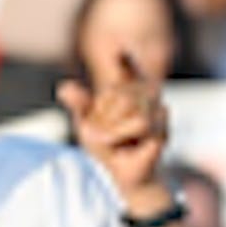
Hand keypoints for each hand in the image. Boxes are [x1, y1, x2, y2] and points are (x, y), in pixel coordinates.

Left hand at [58, 52, 171, 213]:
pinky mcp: (162, 129)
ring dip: (111, 127)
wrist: (123, 173)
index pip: (128, 69)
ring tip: (110, 141)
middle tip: (101, 134)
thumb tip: (63, 86)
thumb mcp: (86, 125)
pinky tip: (122, 146)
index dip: (126, 61)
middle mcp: (147, 97)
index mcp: (129, 91)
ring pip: (129, 105)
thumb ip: (78, 105)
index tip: (119, 53)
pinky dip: (121, 135)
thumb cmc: (107, 146)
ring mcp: (158, 112)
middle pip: (119, 92)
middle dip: (102, 115)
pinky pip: (138, 123)